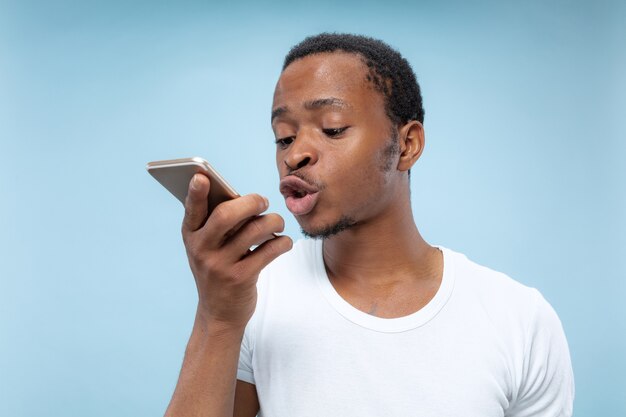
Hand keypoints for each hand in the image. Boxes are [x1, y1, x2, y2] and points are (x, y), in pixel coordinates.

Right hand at [181, 174, 292, 327]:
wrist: (219, 314)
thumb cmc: (217, 268)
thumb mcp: (208, 247)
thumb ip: (219, 223)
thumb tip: (246, 199)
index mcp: (191, 236)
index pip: (192, 210)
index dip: (195, 192)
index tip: (202, 176)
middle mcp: (201, 249)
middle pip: (226, 215)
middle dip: (250, 202)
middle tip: (263, 201)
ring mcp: (220, 265)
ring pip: (254, 230)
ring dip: (273, 221)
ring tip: (276, 222)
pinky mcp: (241, 278)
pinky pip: (269, 250)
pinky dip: (281, 242)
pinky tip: (282, 242)